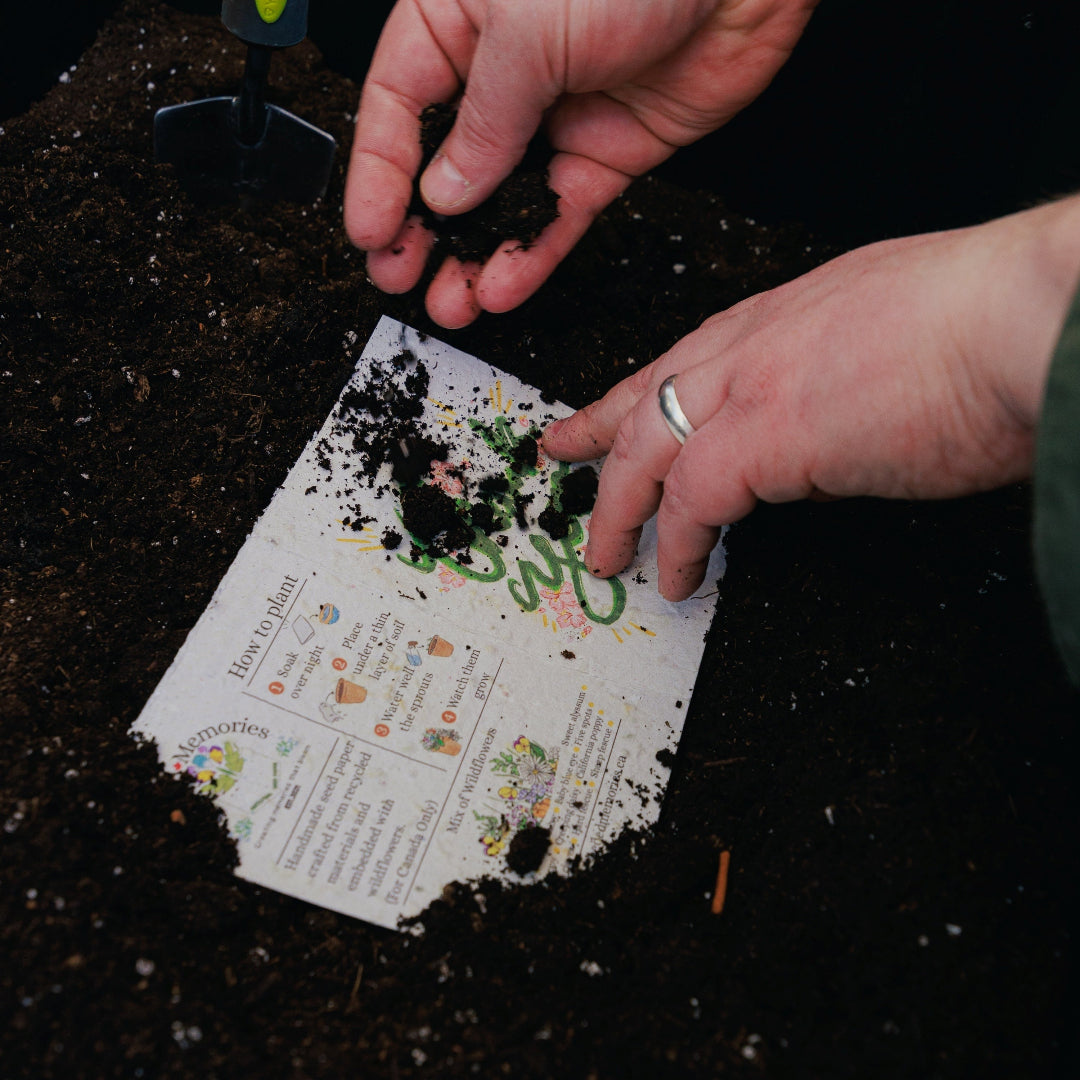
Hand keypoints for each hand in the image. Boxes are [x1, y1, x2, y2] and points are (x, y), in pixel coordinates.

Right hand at [344, 0, 816, 327]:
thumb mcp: (526, 31)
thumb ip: (481, 123)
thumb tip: (445, 192)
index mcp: (456, 19)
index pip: (397, 106)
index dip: (379, 174)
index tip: (370, 232)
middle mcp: (501, 71)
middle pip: (445, 165)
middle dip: (421, 228)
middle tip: (400, 277)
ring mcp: (556, 115)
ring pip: (503, 202)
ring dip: (474, 256)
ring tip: (450, 302)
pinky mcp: (608, 151)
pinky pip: (560, 213)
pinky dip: (534, 252)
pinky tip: (504, 283)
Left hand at [541, 196, 1079, 599]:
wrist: (1024, 313)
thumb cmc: (989, 323)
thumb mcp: (890, 342)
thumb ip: (838, 392)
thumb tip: (817, 455)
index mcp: (785, 313)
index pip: (688, 357)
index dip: (640, 388)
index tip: (609, 409)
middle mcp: (753, 341)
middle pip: (645, 393)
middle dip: (597, 432)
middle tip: (564, 457)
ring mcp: (751, 384)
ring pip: (646, 449)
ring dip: (621, 509)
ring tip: (610, 556)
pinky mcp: (763, 437)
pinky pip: (690, 503)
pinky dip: (676, 545)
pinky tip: (676, 577)